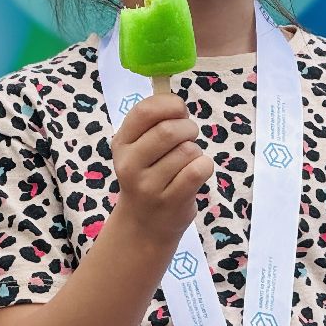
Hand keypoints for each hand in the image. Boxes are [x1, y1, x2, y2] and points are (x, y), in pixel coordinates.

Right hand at [110, 94, 211, 242]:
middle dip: (188, 128)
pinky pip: (198, 170)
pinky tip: (196, 172)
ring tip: (187, 161)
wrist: (143, 225)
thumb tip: (175, 100)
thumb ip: (153, 124)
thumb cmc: (147, 177)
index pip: (145, 111)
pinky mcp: (171, 200)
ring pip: (188, 150)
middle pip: (170, 130)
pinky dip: (204, 166)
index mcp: (121, 144)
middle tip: (189, 136)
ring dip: (195, 151)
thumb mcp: (137, 150)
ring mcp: (149, 185)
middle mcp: (130, 164)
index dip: (169, 104)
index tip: (179, 110)